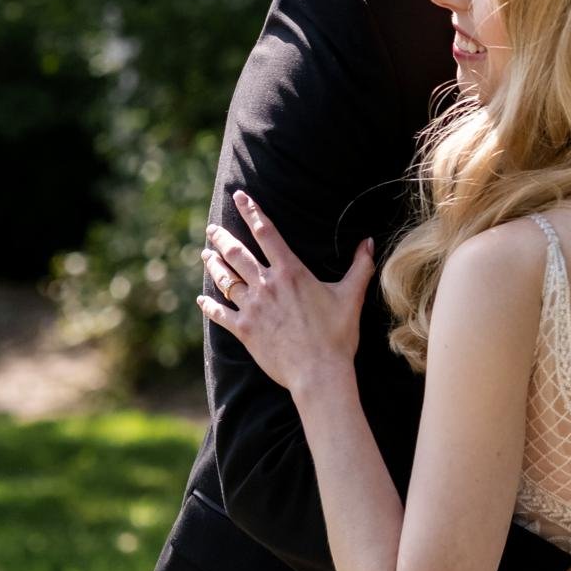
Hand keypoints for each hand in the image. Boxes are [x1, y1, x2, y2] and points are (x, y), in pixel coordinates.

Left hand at [199, 192, 371, 398]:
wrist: (318, 373)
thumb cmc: (336, 334)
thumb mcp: (351, 295)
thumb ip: (359, 266)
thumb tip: (368, 241)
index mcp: (291, 271)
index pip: (266, 232)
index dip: (251, 211)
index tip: (239, 197)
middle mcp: (267, 284)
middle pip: (238, 253)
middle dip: (223, 238)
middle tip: (211, 228)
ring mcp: (253, 308)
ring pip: (226, 280)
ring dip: (214, 265)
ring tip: (206, 254)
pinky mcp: (245, 331)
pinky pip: (220, 314)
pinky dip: (209, 306)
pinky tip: (201, 300)